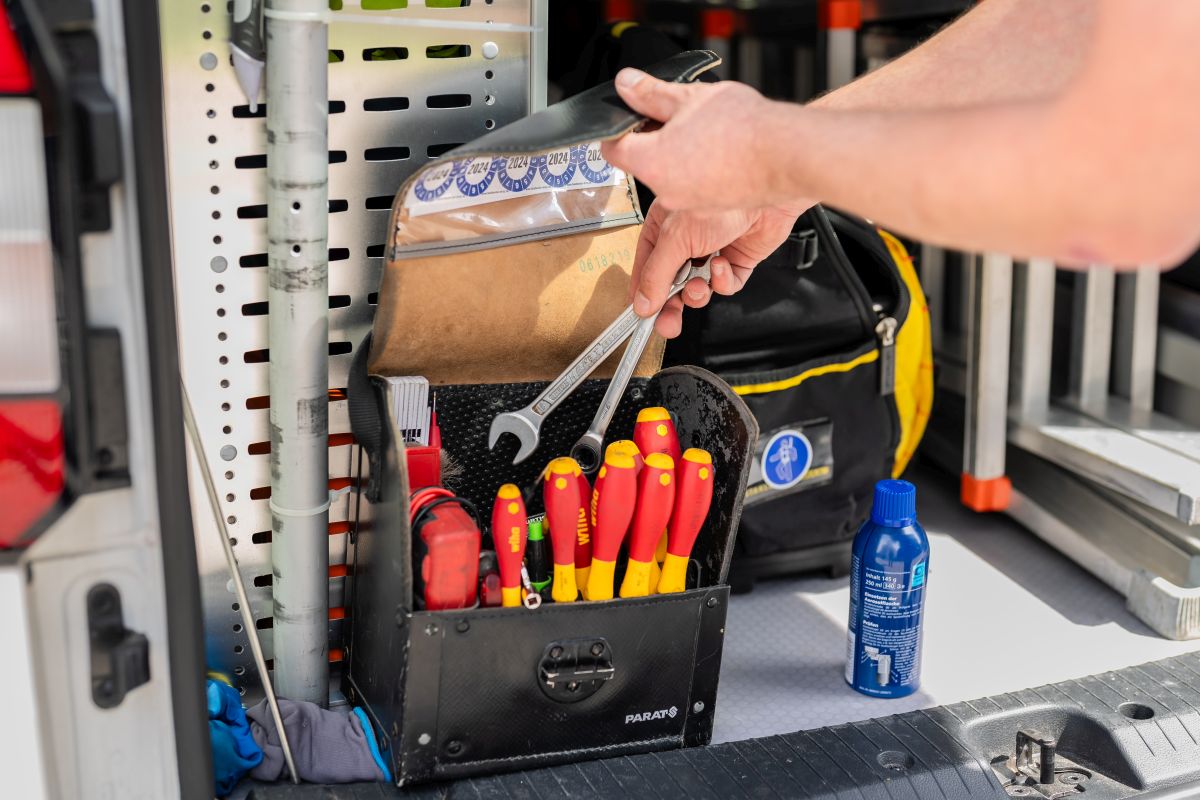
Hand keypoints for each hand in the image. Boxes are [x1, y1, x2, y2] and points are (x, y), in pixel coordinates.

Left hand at [601, 70, 787, 211]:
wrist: (786, 154)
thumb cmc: (743, 128)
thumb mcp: (688, 97)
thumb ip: (650, 93)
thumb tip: (627, 84)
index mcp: (651, 162)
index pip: (613, 148)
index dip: (616, 130)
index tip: (627, 120)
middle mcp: (665, 191)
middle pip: (642, 163)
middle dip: (652, 140)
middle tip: (676, 118)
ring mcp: (689, 204)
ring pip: (669, 176)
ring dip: (677, 155)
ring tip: (704, 133)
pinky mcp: (710, 210)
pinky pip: (693, 188)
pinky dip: (698, 171)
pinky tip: (719, 153)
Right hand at [631, 202, 808, 337]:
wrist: (766, 189)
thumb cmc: (719, 198)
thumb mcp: (675, 239)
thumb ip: (657, 275)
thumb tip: (642, 304)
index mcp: (662, 228)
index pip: (646, 266)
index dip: (642, 291)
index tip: (641, 313)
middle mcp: (686, 240)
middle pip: (671, 283)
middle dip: (670, 305)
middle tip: (668, 324)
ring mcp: (713, 250)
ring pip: (699, 288)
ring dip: (698, 293)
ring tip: (700, 286)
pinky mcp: (739, 260)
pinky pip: (725, 284)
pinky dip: (723, 281)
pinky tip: (723, 266)